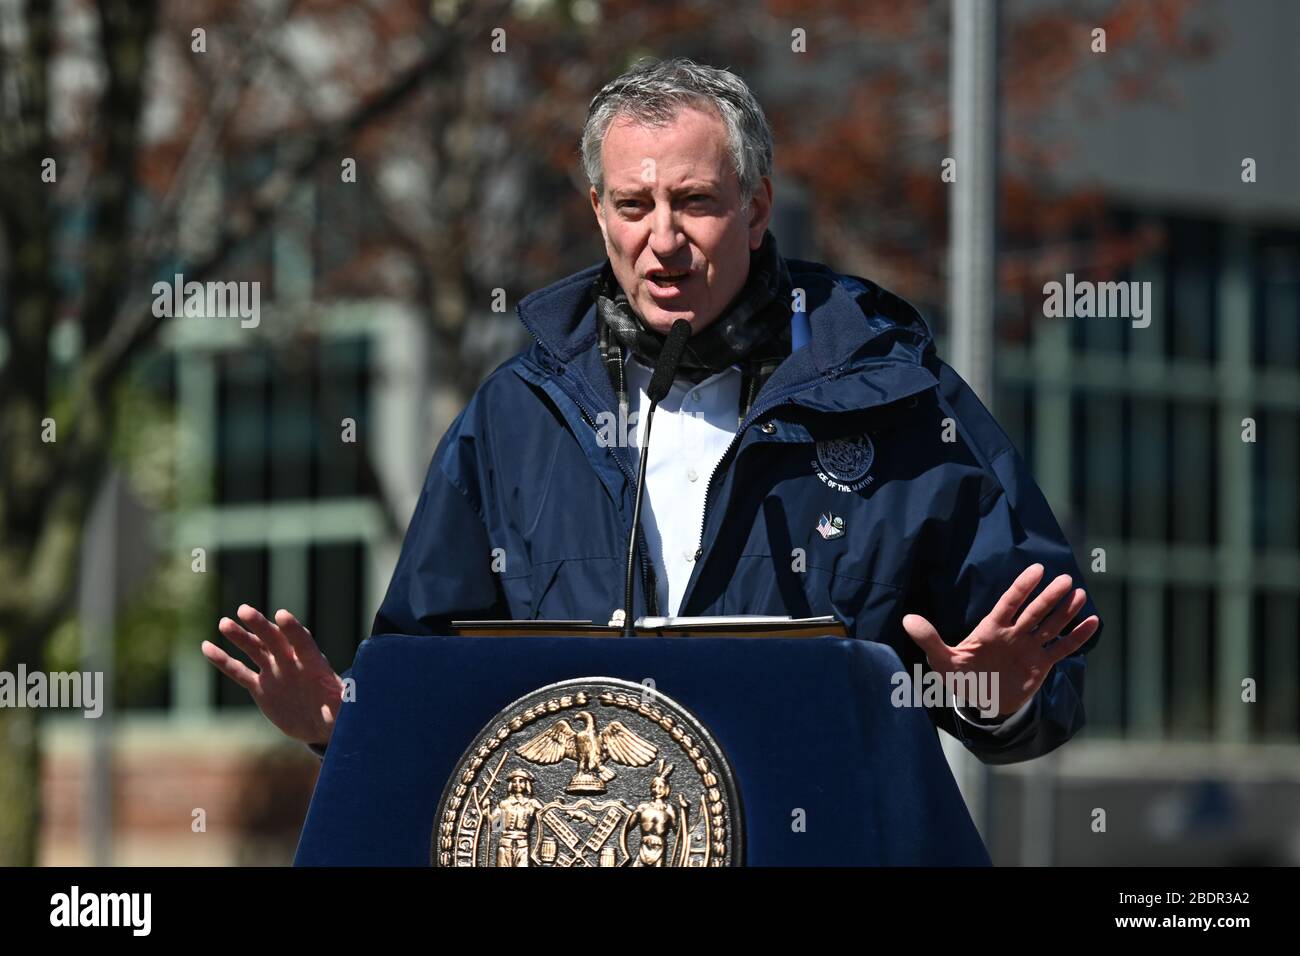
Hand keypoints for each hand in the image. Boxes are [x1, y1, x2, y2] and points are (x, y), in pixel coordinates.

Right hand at [201, 605, 343, 745]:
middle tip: (245, 611)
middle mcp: (291, 663)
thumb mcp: (344, 709)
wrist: (321, 725)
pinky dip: (223, 661)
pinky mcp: (261, 687)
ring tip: (224, 623)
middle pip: (274, 640)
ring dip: (240, 637)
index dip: (293, 630)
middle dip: (260, 626)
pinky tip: (207, 647)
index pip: (303, 642)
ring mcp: (274, 672)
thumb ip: (345, 700)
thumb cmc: (338, 714)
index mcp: (314, 664)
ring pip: (254, 650)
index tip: (282, 615)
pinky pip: (239, 672)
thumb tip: (352, 694)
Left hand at [902, 564, 1099, 717]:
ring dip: (1065, 611)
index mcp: (992, 629)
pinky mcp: (1041, 664)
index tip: (1037, 569)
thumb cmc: (961, 677)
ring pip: (1051, 626)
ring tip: (1079, 594)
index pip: (1009, 603)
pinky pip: (1063, 648)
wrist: (980, 702)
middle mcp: (1014, 634)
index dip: (1022, 587)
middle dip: (1049, 598)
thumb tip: (906, 620)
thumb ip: (929, 640)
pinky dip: (1077, 637)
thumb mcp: (942, 660)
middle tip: (1065, 580)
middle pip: (1034, 612)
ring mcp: (1029, 648)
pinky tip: (1092, 621)